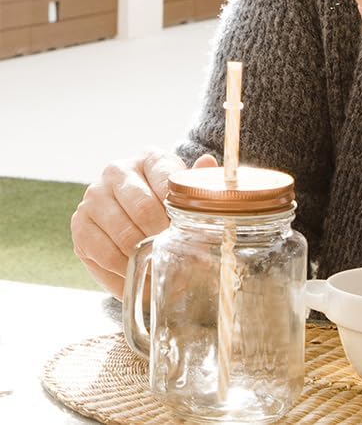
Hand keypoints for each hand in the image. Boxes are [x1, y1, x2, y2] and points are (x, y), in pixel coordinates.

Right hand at [71, 150, 217, 297]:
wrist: (132, 207)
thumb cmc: (165, 197)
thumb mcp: (184, 187)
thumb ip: (196, 180)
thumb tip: (208, 163)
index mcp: (149, 157)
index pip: (166, 181)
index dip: (179, 212)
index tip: (187, 233)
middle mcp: (117, 171)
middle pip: (142, 209)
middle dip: (161, 237)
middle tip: (174, 257)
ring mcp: (94, 197)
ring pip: (122, 234)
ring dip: (142, 258)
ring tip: (159, 272)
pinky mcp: (80, 225)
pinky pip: (102, 254)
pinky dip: (122, 272)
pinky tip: (136, 277)